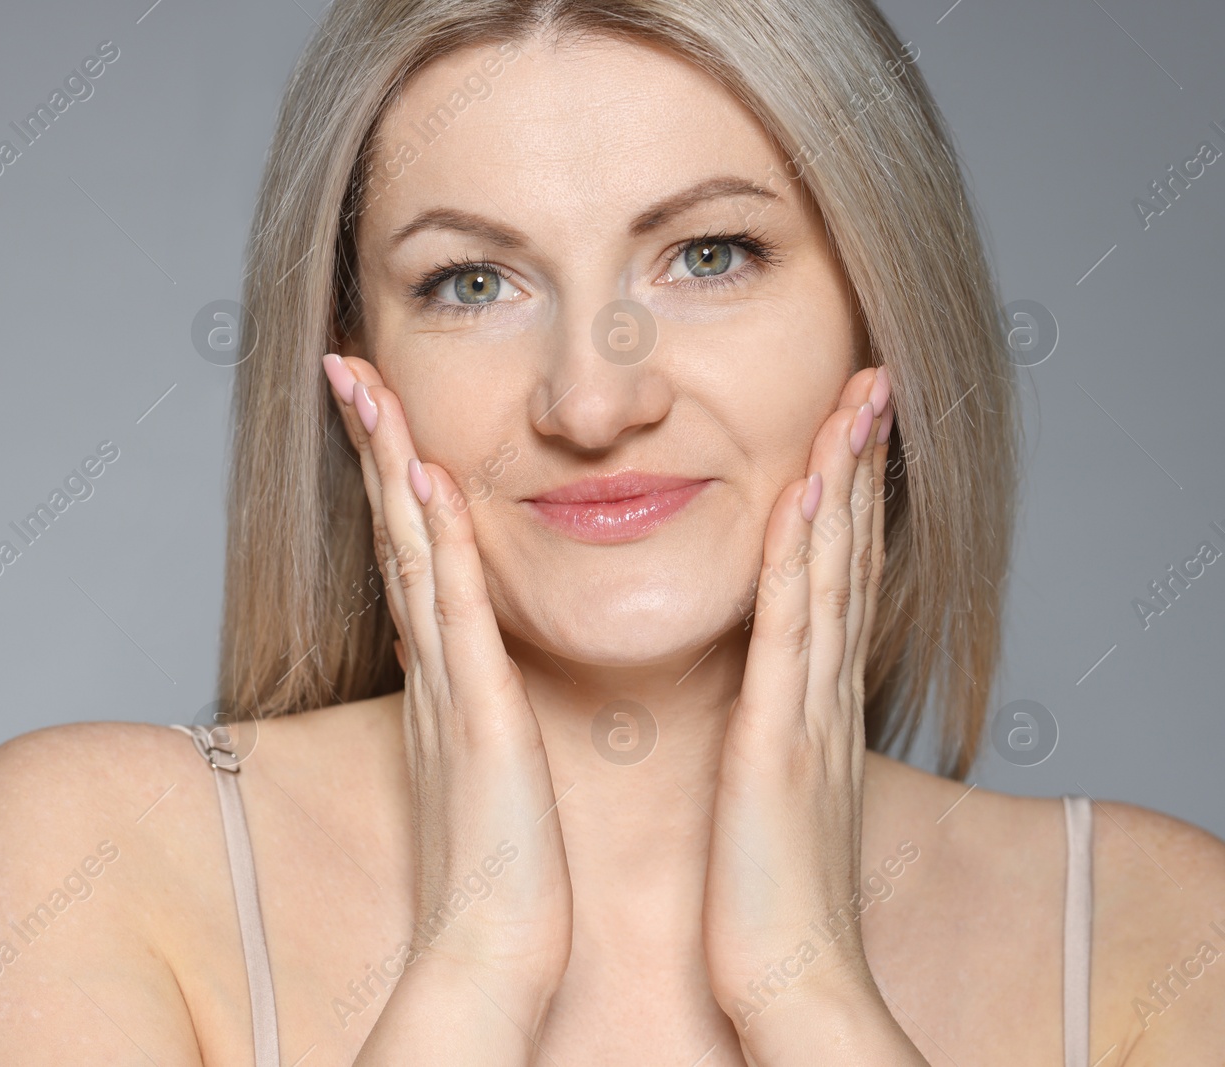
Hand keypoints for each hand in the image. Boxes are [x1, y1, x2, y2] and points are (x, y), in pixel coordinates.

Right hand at [320, 353, 573, 1053]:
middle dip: (369, 442)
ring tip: (367, 386)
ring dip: (388, 465)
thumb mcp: (483, 751)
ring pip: (412, 550)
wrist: (498, 940)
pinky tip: (427, 481)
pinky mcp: (476, 712)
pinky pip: (453, 611)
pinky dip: (437, 542)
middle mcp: (432, 663)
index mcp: (443, 669)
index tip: (377, 404)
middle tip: (347, 364)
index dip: (387, 473)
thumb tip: (459, 653)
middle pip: (394, 531)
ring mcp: (447, 683)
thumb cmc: (502, 855)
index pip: (411, 549)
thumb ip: (470, 693)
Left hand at [701, 366, 923, 1061]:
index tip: (845, 430)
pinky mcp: (780, 741)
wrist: (789, 972)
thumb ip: (775, 729)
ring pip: (829, 576)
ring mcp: (809, 712)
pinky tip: (805, 496)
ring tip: (852, 404)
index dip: (845, 501)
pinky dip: (802, 559)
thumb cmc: (769, 891)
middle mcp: (822, 693)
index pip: (832, 580)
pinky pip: (791, 633)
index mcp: (813, 703)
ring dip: (842, 485)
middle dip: (858, 466)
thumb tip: (768, 696)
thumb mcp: (775, 788)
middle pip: (845, 559)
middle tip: (869, 384)